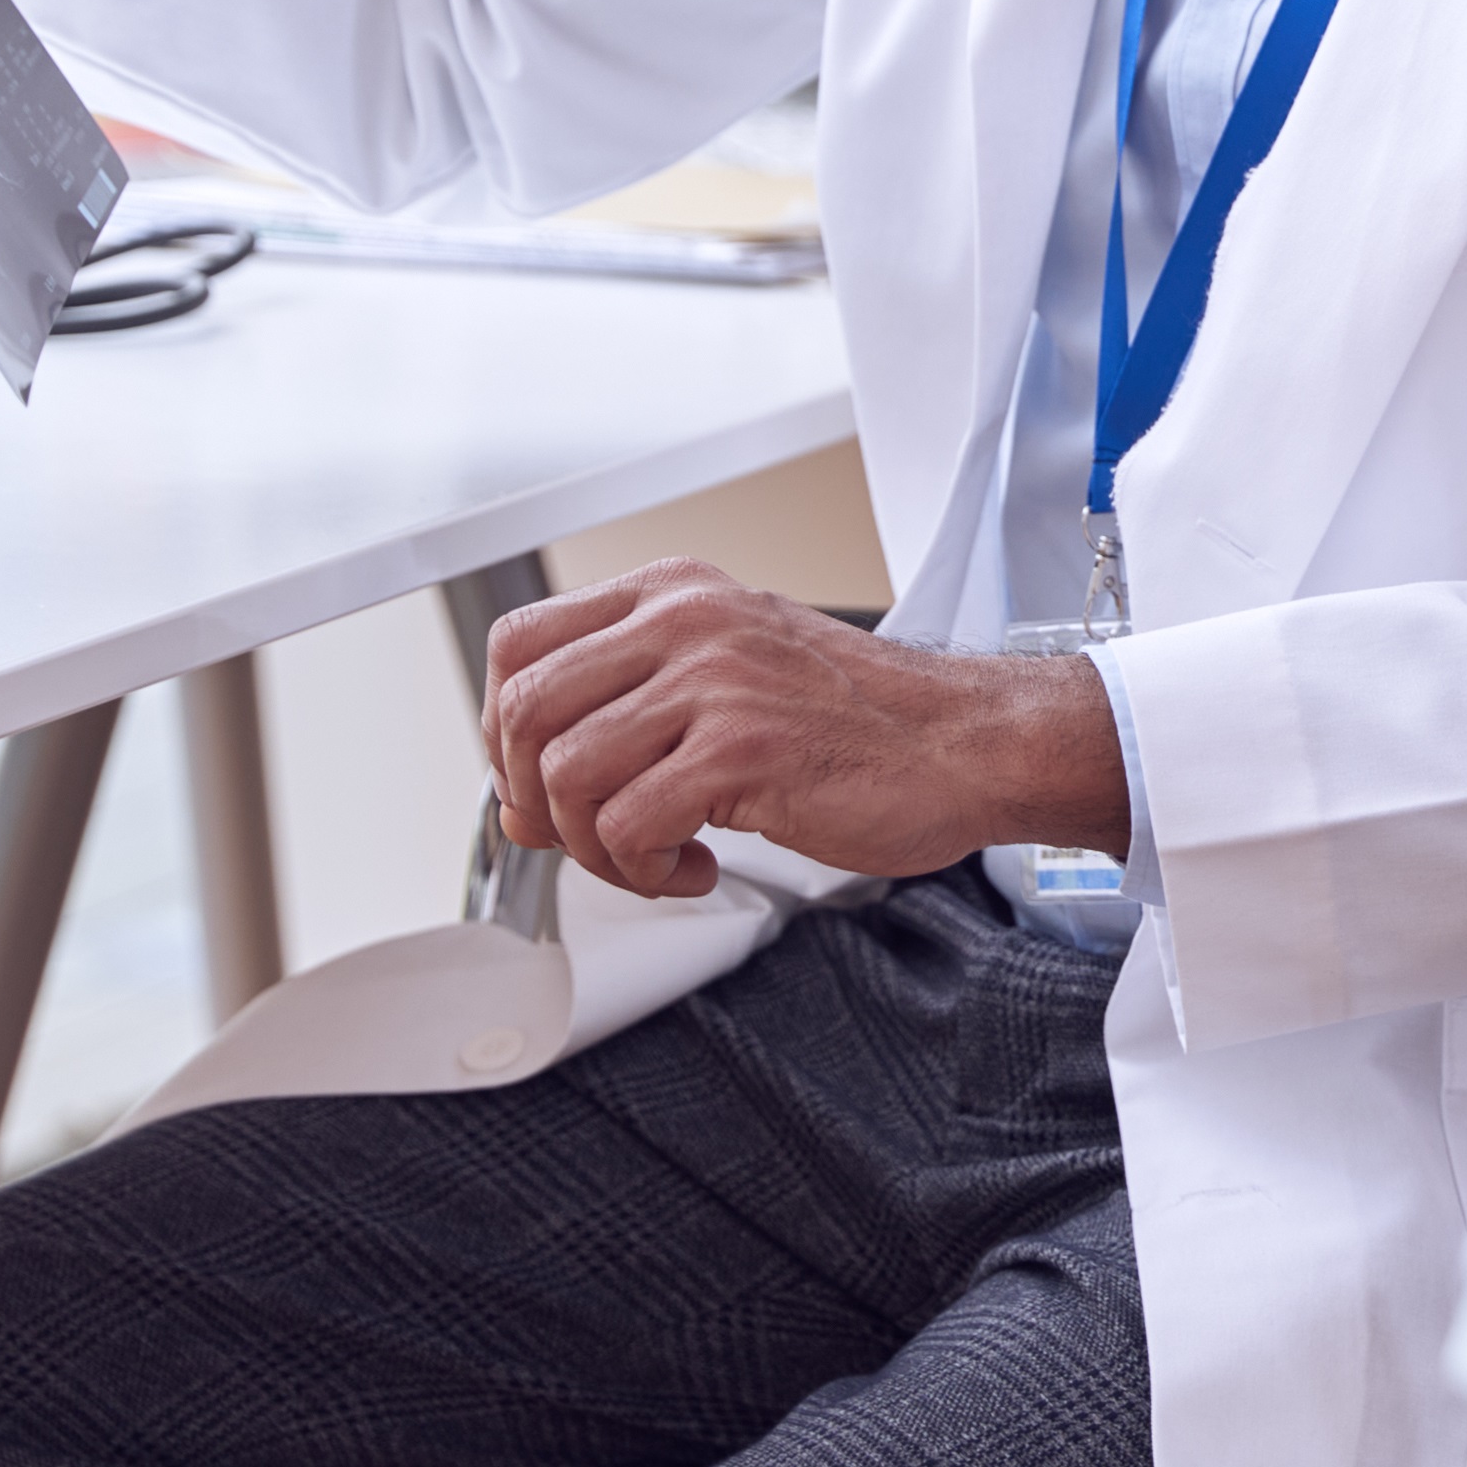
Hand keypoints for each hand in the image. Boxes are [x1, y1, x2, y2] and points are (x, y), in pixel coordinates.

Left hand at [482, 561, 1128, 898]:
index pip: (519, 643)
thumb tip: (525, 785)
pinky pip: (629, 825)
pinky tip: (695, 868)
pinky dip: (646, 871)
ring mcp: (716, 680)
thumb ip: (635, 700)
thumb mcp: (733, 669)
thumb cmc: (860, 720)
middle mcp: (688, 622)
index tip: (537, 780)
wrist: (964, 743)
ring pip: (566, 774)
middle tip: (584, 835)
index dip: (502, 730)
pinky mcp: (743, 749)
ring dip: (593, 847)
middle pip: (525, 710)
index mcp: (676, 594)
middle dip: (534, 799)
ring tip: (652, 857)